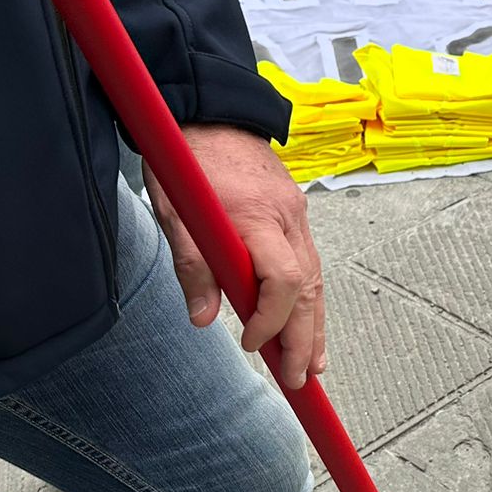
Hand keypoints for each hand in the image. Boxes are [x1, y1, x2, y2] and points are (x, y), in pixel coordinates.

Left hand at [147, 126, 325, 390]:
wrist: (211, 111)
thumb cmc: (187, 159)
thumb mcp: (175, 213)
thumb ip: (193, 267)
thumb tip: (204, 319)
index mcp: (257, 218)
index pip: (281, 281)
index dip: (270, 320)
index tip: (250, 344)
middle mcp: (287, 218)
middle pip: (308, 289)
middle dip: (303, 339)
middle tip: (297, 381)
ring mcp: (297, 215)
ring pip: (315, 279)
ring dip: (314, 326)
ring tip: (312, 366)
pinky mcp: (295, 214)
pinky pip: (309, 264)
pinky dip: (309, 299)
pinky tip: (307, 325)